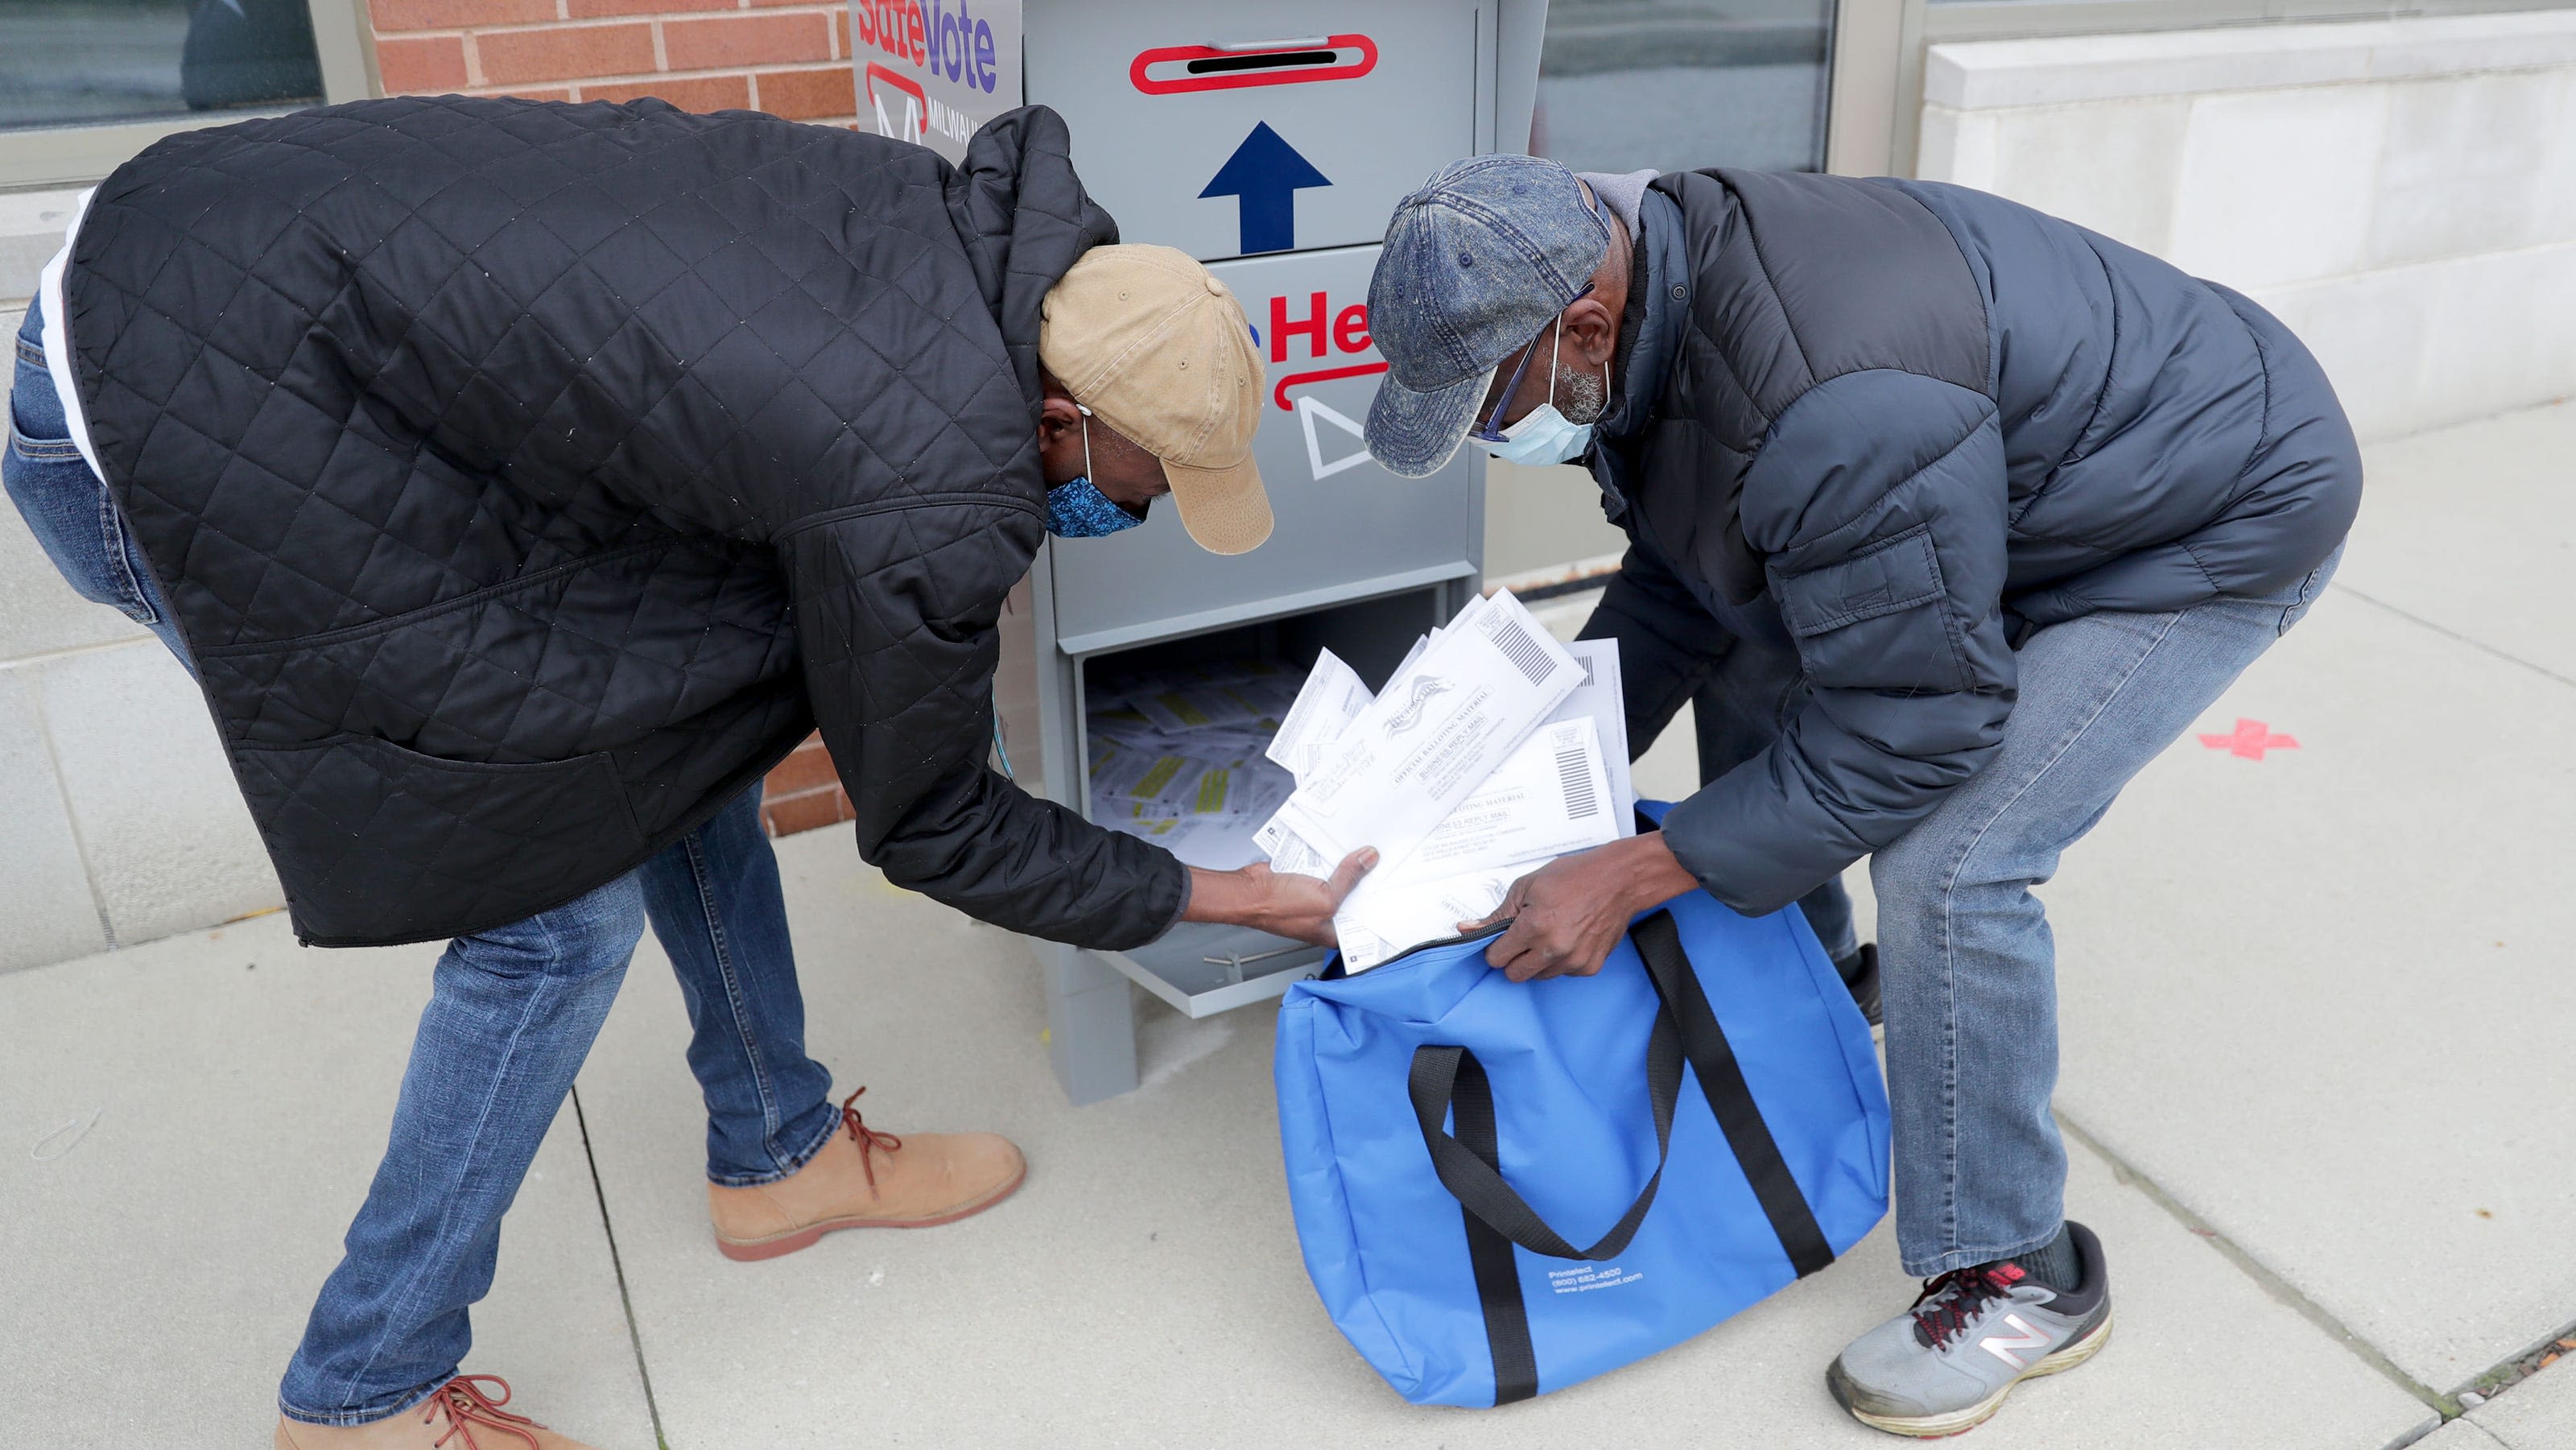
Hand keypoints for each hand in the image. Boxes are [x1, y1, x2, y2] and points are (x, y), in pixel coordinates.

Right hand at [1183, 849, 1377, 946]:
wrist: (1248, 890)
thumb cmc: (1277, 908)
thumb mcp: (1324, 897)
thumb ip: (1349, 879)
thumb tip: (1368, 860)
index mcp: (1332, 932)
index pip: (1363, 922)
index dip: (1379, 907)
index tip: (1394, 890)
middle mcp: (1324, 916)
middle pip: (1353, 896)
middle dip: (1366, 880)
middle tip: (1383, 864)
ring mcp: (1313, 896)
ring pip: (1339, 877)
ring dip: (1348, 864)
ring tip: (1366, 851)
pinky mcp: (1304, 879)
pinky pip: (1324, 865)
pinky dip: (1330, 856)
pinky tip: (1341, 847)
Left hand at [1459, 832, 1698, 981]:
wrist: (1619, 880)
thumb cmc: (1575, 877)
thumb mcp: (1527, 887)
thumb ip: (1497, 914)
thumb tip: (1468, 929)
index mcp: (1534, 927)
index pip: (1496, 959)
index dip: (1495, 948)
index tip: (1502, 940)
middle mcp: (1554, 949)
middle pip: (1515, 975)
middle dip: (1513, 958)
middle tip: (1524, 938)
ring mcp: (1574, 961)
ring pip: (1539, 976)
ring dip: (1538, 961)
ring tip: (1551, 932)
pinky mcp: (1590, 967)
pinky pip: (1563, 973)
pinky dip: (1561, 961)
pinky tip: (1569, 937)